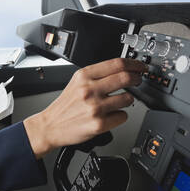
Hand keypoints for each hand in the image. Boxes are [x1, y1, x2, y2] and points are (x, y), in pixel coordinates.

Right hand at [23, 58, 146, 158]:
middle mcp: (89, 90)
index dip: (134, 64)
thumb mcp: (75, 82)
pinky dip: (120, 116)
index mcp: (83, 76)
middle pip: (125, 78)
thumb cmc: (65, 106)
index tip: (140, 67)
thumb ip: (96, 75)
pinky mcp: (99, 124)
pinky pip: (122, 116)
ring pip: (128, 98)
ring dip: (128, 100)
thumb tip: (122, 70)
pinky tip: (109, 115)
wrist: (51, 125)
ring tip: (118, 102)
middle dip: (137, 79)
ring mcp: (94, 107)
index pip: (116, 64)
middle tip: (138, 81)